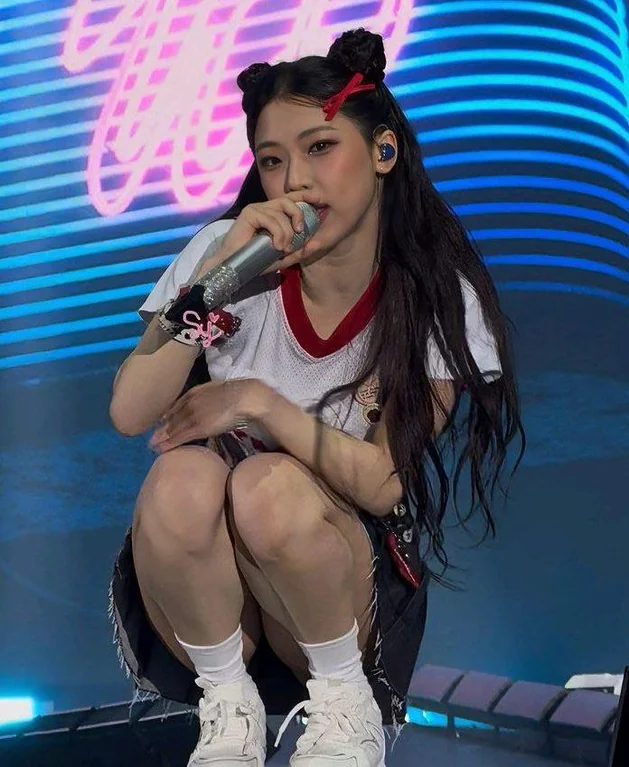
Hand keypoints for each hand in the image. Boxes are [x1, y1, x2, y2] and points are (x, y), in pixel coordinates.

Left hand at [149, 379, 267, 452]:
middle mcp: (190, 403)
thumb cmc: (238, 394)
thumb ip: (211, 396)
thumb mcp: (220, 390)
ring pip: (173, 428)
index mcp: (195, 393)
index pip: (176, 406)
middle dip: (161, 428)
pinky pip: (180, 437)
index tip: (161, 422)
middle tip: (151, 438)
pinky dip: (169, 444)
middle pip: (172, 418)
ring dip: (161, 438)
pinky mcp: (198, 427)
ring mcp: (193, 415)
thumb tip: (212, 402)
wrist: (244, 397)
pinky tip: (160, 449)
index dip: (167, 416)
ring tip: (152, 446)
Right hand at [195, 190, 325, 279]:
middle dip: (298, 215)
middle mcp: (264, 208)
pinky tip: (276, 246)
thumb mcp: (282, 258)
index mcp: (273, 214)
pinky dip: (277, 233)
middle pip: (288, 201)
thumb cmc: (255, 261)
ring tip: (282, 249)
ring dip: (286, 233)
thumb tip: (312, 246)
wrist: (234, 266)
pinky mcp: (249, 213)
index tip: (319, 201)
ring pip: (281, 214)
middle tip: (299, 233)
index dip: (305, 197)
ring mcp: (256, 209)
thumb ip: (296, 252)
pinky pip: (271, 219)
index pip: (291, 199)